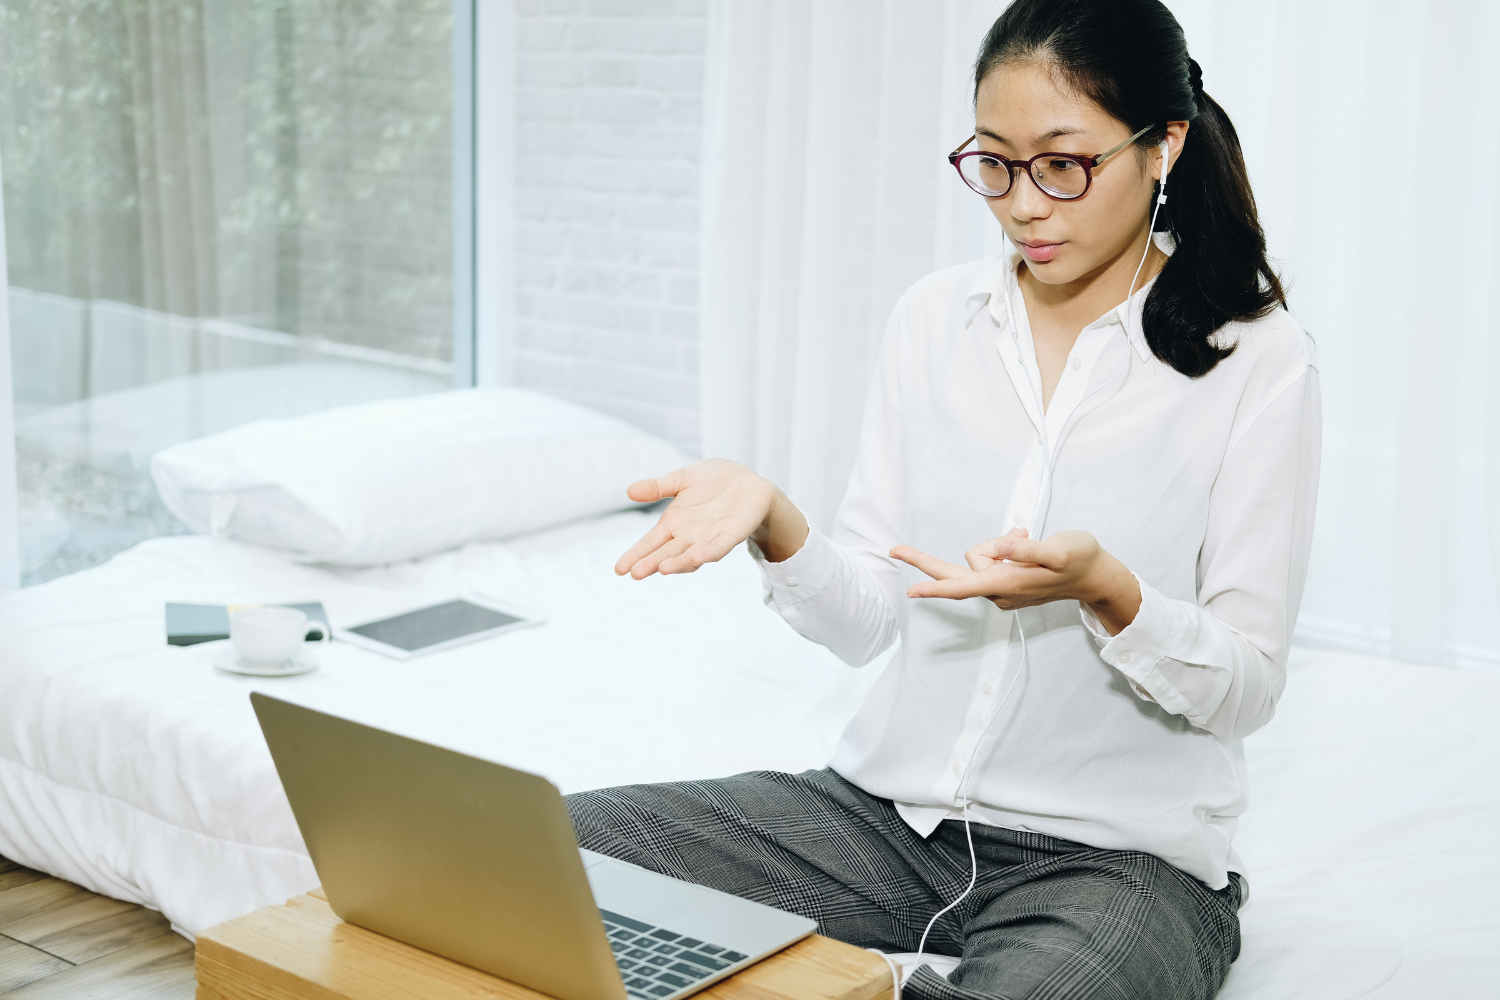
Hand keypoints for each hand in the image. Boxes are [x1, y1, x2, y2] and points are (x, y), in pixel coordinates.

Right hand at [614, 459, 807, 578]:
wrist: (747, 480)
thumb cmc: (713, 481)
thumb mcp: (682, 478)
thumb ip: (658, 487)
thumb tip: (629, 491)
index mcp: (673, 524)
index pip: (650, 542)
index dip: (635, 555)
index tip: (618, 569)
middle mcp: (689, 536)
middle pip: (666, 553)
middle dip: (651, 564)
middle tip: (634, 573)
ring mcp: (709, 538)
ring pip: (690, 556)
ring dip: (677, 563)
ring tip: (661, 570)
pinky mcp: (731, 534)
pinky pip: (719, 547)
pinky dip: (708, 553)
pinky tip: (697, 558)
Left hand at [890, 528, 1141, 634]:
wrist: (1096, 576)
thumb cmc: (1080, 560)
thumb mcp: (1058, 549)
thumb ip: (1026, 549)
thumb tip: (999, 547)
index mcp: (1007, 583)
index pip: (963, 585)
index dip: (936, 587)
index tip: (910, 592)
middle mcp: (999, 590)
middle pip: (956, 575)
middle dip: (927, 562)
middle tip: (895, 549)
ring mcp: (1002, 588)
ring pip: (980, 557)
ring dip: (998, 544)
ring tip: (1027, 540)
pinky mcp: (1006, 582)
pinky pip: (992, 558)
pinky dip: (1004, 548)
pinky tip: (1025, 543)